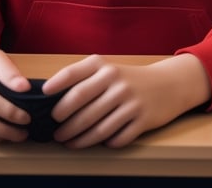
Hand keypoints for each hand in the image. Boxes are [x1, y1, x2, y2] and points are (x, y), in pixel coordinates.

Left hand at [44, 53, 210, 148]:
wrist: (169, 83)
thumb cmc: (130, 78)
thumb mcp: (109, 70)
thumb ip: (84, 79)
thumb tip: (52, 99)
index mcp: (104, 66)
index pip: (72, 75)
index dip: (55, 87)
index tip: (42, 100)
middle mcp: (117, 82)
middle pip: (80, 106)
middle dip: (64, 123)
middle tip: (55, 133)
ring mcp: (131, 101)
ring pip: (97, 127)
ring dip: (79, 139)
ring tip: (69, 143)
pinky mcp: (143, 120)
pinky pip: (117, 138)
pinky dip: (105, 144)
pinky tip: (98, 144)